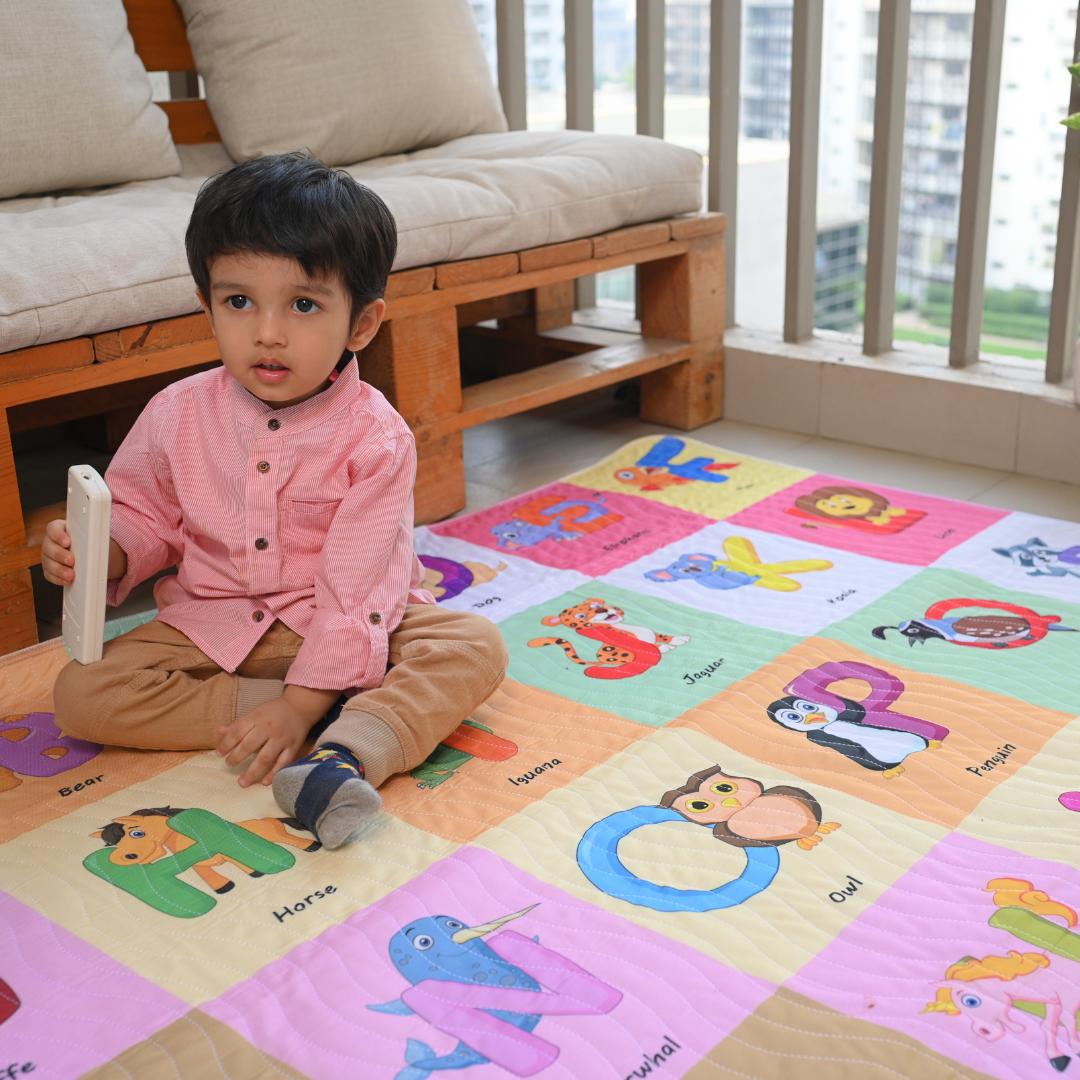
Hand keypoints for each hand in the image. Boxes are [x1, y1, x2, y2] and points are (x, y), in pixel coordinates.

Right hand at [41, 520, 126, 585]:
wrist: (92, 556)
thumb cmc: (91, 543)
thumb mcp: (92, 537)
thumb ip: (90, 536)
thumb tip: (96, 543)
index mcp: (60, 530)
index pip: (53, 528)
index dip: (58, 535)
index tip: (68, 542)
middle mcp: (51, 542)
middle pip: (48, 546)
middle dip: (60, 554)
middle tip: (71, 560)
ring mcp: (48, 557)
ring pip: (48, 562)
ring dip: (59, 570)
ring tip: (71, 575)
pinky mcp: (49, 570)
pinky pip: (50, 575)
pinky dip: (59, 579)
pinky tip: (68, 581)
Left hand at [217, 684, 340, 786]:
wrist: (300, 707)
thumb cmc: (274, 710)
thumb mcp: (256, 712)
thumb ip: (239, 723)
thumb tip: (220, 731)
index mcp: (257, 717)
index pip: (238, 732)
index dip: (226, 744)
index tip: (219, 754)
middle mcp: (269, 728)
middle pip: (249, 745)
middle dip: (236, 757)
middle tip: (229, 765)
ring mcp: (281, 739)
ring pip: (265, 757)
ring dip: (252, 771)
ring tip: (242, 782)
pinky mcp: (293, 747)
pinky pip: (283, 763)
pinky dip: (274, 773)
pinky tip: (264, 782)